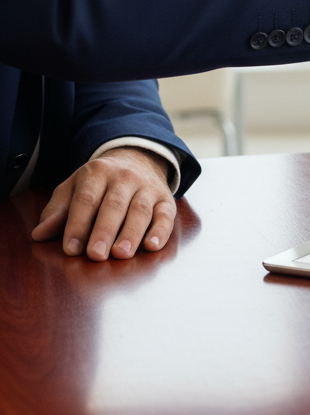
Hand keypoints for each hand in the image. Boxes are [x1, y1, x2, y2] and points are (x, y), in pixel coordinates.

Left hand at [31, 147, 175, 260]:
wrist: (137, 159)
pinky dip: (161, 230)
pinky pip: (166, 214)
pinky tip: (152, 246)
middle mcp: (125, 177)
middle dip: (104, 230)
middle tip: (96, 255)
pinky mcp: (165, 198)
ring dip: (132, 232)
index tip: (71, 249)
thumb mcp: (74, 188)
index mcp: (97, 172)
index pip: (86, 199)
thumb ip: (57, 211)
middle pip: (114, 204)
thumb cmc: (98, 183)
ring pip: (141, 209)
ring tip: (121, 253)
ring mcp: (148, 186)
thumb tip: (38, 234)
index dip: (78, 224)